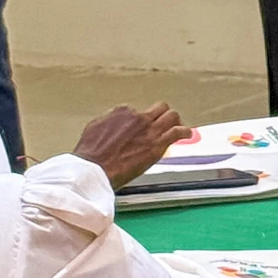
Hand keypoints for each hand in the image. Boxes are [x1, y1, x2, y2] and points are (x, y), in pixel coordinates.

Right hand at [75, 102, 189, 187]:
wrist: (95, 168)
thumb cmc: (90, 154)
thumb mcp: (94, 128)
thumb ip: (107, 122)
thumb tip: (113, 122)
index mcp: (122, 112)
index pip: (136, 111)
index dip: (139, 121)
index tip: (139, 130)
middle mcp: (138, 117)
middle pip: (158, 108)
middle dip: (161, 114)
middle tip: (164, 123)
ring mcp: (149, 129)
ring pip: (171, 116)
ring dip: (175, 121)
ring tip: (178, 126)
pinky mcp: (157, 143)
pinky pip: (177, 132)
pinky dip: (185, 132)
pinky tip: (187, 134)